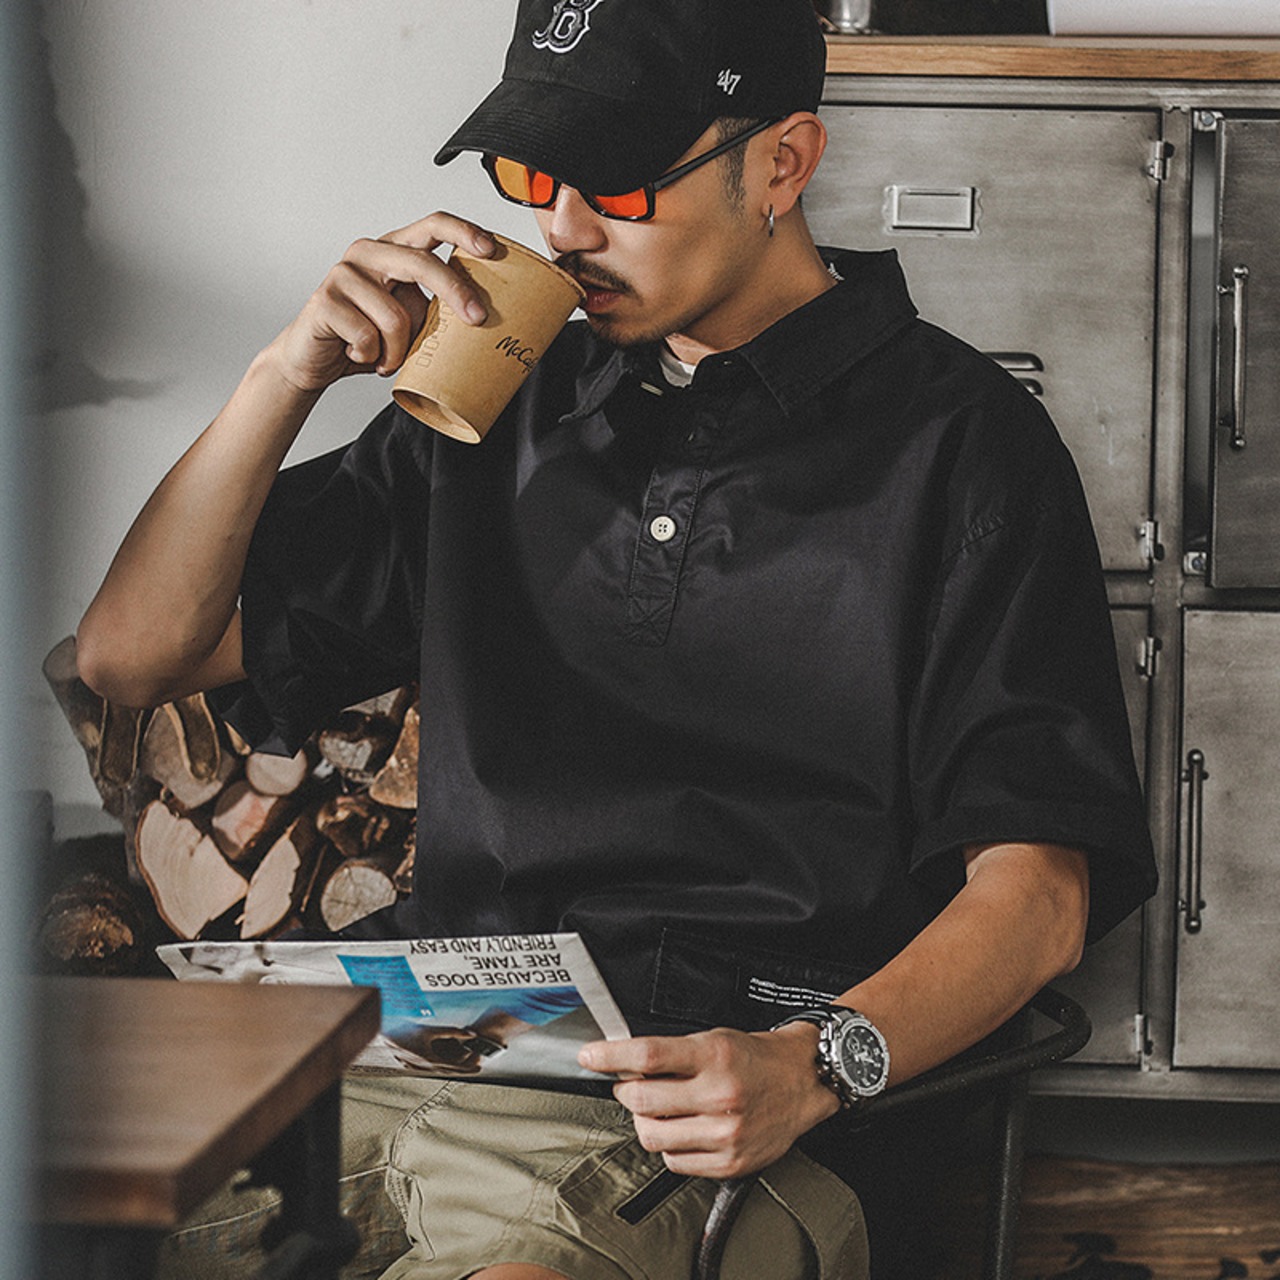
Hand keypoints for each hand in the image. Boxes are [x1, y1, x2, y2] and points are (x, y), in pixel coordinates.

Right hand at [264, 212, 496, 392]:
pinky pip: (369, 337)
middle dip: (455, 292)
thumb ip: (433, 311)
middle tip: (477, 318)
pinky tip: (359, 354)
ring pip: (397, 316)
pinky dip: (372, 357)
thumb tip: (477, 317)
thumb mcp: (409, 322)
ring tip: (386, 358)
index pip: (432, 225)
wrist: (313, 360)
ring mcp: (344, 274)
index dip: (463, 232)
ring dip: (398, 351)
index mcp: (392, 250)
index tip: (490, 249)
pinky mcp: (326, 300)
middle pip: (422, 263)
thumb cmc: (365, 338)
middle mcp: (368, 253)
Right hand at [383, 1024, 499, 1073]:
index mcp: (430, 1060)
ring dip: (453, 1067)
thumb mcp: (431, 1030)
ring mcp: (417, 1068)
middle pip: (448, 1071)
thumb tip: (471, 1035)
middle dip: (464, 1069)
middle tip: (478, 1068)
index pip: (454, 1067)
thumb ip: (452, 1032)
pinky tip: (445, 1062)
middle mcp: (424, 1067)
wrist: (384, 1036)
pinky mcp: (411, 1065)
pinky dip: (441, 1066)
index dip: (468, 1067)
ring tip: (465, 1064)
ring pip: (439, 1070)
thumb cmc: (407, 1031)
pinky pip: (430, 1068)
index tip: (480, 1066)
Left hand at [578, 1023, 839, 1178]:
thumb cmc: (754, 1058)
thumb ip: (671, 1052)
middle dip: (625, 1090)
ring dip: (644, 1120)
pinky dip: (668, 1145)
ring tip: (658, 1108)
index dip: (610, 1056)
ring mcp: (725, 1133)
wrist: (801, 1082)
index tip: (589, 1056)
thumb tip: (623, 1062)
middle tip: (630, 1083)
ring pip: (652, 1135)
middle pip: (642, 1099)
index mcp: (714, 1056)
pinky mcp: (729, 1163)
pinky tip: (682, 1128)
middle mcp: (720, 1095)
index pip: (649, 1055)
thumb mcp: (714, 1038)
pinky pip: (674, 1162)